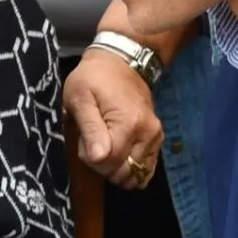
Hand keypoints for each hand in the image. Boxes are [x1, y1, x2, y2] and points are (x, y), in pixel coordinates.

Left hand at [65, 49, 163, 188]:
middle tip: (94, 143)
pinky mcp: (157, 139)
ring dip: (117, 169)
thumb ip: (89, 128)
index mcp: (127, 124)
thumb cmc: (93, 79)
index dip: (91, 158)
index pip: (108, 163)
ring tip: (106, 147)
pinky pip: (147, 169)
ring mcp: (155, 138)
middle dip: (104, 166)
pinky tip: (120, 155)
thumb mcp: (80, 97)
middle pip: (124, 173)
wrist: (121, 62)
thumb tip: (98, 158)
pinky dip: (132, 169)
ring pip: (136, 175)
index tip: (84, 140)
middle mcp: (147, 134)